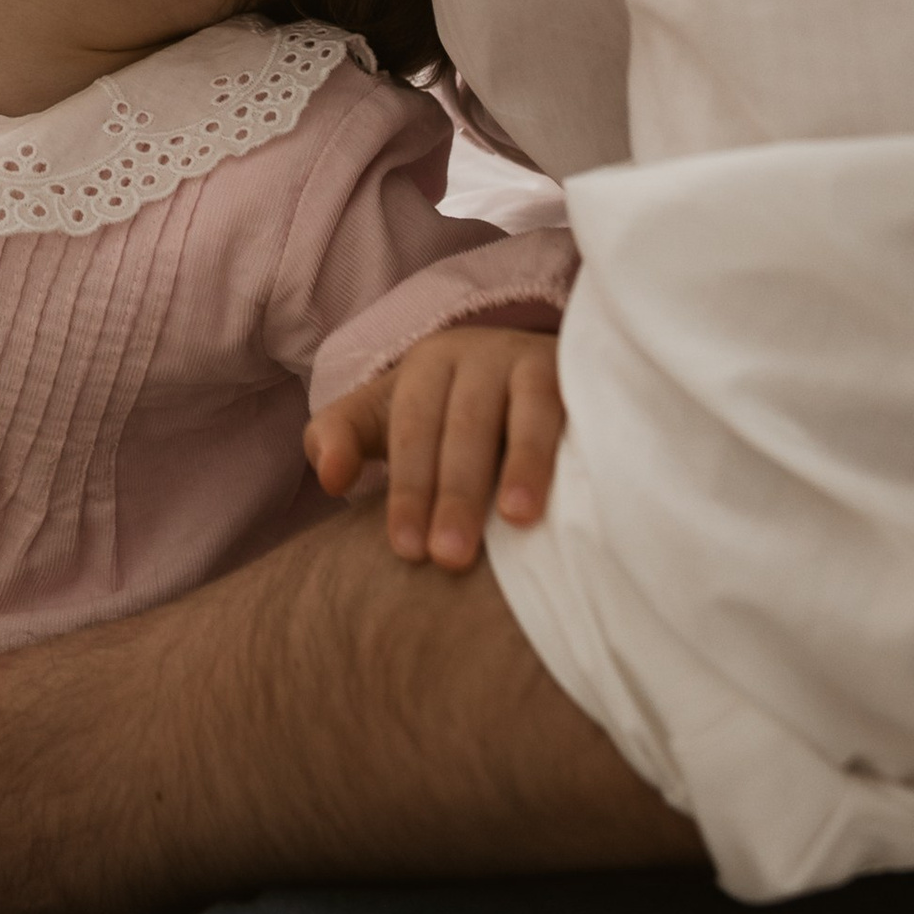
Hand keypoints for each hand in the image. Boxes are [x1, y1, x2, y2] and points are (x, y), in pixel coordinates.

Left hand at [305, 321, 564, 568]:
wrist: (527, 372)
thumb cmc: (444, 413)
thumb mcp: (386, 418)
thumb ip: (341, 439)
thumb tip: (328, 476)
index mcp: (427, 365)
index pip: (411, 429)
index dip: (408, 489)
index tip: (407, 551)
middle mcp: (482, 356)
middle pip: (464, 425)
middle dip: (455, 492)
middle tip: (450, 558)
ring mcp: (536, 363)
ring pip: (528, 412)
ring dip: (523, 463)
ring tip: (516, 520)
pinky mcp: (584, 379)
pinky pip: (582, 410)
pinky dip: (579, 447)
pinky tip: (580, 491)